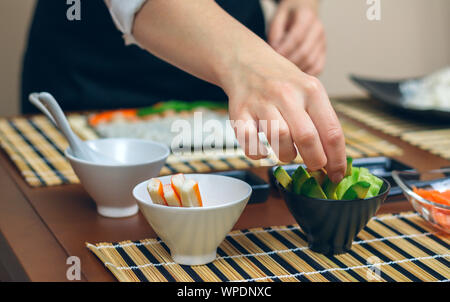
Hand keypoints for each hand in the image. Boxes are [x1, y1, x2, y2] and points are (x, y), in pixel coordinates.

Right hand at [225, 53, 345, 181]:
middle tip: (314, 167)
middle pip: (307, 138)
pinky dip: (258, 153)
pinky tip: (264, 150)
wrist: (247, 62)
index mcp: (311, 90)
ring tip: (288, 152)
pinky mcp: (239, 112)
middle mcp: (286, 94)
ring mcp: (261, 102)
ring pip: (280, 139)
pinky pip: (249, 141)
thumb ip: (322, 121)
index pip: (331, 131)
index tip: (337, 174)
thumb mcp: (309, 90)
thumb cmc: (283, 82)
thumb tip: (334, 159)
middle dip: (314, 161)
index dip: (337, 159)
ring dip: (287, 155)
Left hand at [268, 0, 325, 75]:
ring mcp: (323, 42)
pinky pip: (317, 68)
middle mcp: (318, 29)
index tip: (274, 57)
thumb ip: (275, 32)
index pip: (297, 37)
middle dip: (289, 62)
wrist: (302, 13)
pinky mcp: (323, 53)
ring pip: (311, 62)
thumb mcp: (277, 18)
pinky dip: (306, 74)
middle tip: (276, 68)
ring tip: (284, 72)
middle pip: (305, 52)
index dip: (285, 50)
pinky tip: (295, 75)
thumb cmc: (286, 18)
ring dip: (296, 70)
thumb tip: (275, 51)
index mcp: (306, 16)